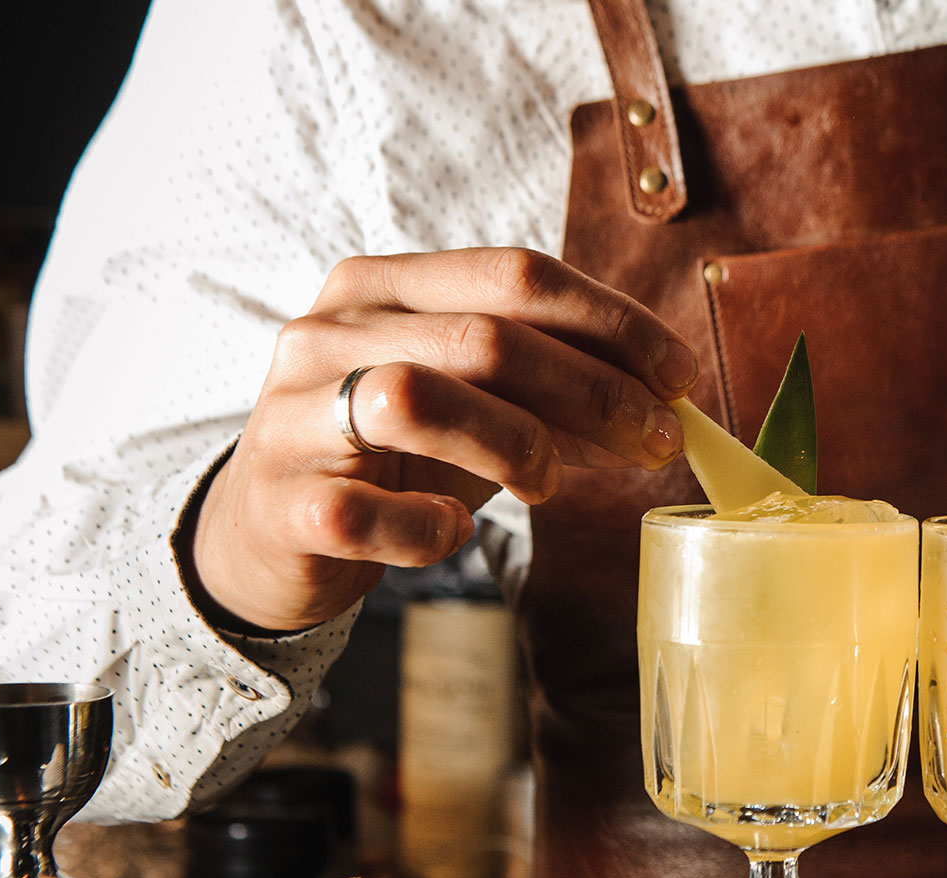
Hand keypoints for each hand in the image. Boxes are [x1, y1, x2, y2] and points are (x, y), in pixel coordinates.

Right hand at [189, 248, 697, 632]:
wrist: (265, 533)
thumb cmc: (390, 457)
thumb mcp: (472, 404)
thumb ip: (550, 390)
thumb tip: (663, 403)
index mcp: (382, 287)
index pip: (515, 274)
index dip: (612, 324)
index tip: (680, 378)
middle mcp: (330, 332)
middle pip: (486, 337)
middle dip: (594, 393)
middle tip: (655, 444)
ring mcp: (294, 415)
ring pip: (419, 401)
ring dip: (517, 448)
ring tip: (549, 487)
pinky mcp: (282, 502)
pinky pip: (369, 512)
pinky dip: (430, 529)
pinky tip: (451, 535)